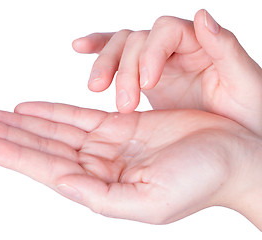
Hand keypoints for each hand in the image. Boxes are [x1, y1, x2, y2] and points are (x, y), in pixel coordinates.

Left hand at [0, 102, 261, 227]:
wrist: (232, 158)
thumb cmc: (201, 181)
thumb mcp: (149, 203)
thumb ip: (101, 197)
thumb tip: (60, 182)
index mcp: (103, 187)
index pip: (47, 168)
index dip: (15, 155)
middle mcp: (100, 166)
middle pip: (44, 147)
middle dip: (8, 135)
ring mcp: (109, 144)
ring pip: (56, 130)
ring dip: (24, 122)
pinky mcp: (122, 125)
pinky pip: (79, 116)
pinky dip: (54, 111)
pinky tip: (32, 108)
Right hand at [73, 9, 261, 134]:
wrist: (234, 144)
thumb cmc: (246, 115)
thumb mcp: (245, 83)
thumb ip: (226, 49)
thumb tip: (202, 15)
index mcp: (200, 44)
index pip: (166, 32)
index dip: (152, 53)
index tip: (148, 84)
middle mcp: (174, 49)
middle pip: (137, 40)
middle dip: (124, 68)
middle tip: (123, 102)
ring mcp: (155, 63)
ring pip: (121, 48)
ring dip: (105, 65)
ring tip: (95, 88)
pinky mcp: (141, 79)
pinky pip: (116, 60)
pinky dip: (98, 51)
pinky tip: (80, 48)